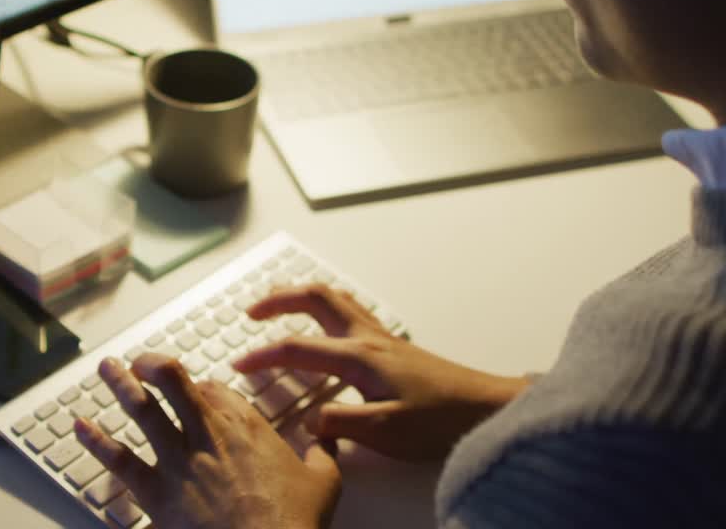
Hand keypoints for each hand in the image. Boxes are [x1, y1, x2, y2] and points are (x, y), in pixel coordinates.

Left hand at [74, 354, 341, 528]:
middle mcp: (206, 435)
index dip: (205, 386)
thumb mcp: (324, 482)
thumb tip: (329, 440)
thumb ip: (323, 454)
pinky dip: (95, 441)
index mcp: (245, 427)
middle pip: (171, 382)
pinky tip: (78, 426)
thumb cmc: (293, 524)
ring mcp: (178, 462)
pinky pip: (119, 461)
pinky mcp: (156, 494)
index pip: (217, 389)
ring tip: (106, 369)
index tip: (200, 388)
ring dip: (120, 385)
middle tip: (139, 359)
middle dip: (152, 365)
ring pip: (141, 410)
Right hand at [234, 284, 529, 462]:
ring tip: (278, 300)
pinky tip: (325, 321)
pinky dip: (325, 305)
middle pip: (315, 298)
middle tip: (251, 310)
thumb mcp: (386, 431)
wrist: (487, 409)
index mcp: (360, 356)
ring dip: (300, 294)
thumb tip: (308, 420)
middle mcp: (369, 338)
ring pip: (334, 298)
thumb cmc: (443, 420)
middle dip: (278, 298)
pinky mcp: (394, 347)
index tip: (238, 366)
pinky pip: (350, 310)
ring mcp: (383, 338)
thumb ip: (340, 423)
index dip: (262, 356)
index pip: (297, 348)